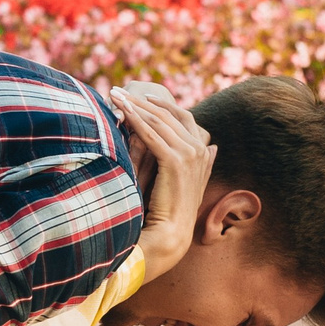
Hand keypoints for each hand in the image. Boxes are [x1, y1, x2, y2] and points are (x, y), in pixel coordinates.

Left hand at [111, 83, 215, 278]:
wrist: (169, 235)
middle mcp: (199, 149)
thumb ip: (188, 158)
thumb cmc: (167, 210)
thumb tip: (210, 145)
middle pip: (169, 114)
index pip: (181, 117)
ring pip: (159, 120)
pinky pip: (152, 133)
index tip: (137, 96)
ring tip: (114, 95)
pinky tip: (120, 110)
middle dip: (142, 100)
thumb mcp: (178, 179)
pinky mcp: (176, 161)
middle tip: (118, 90)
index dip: (159, 104)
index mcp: (201, 151)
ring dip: (135, 105)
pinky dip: (135, 119)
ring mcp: (190, 154)